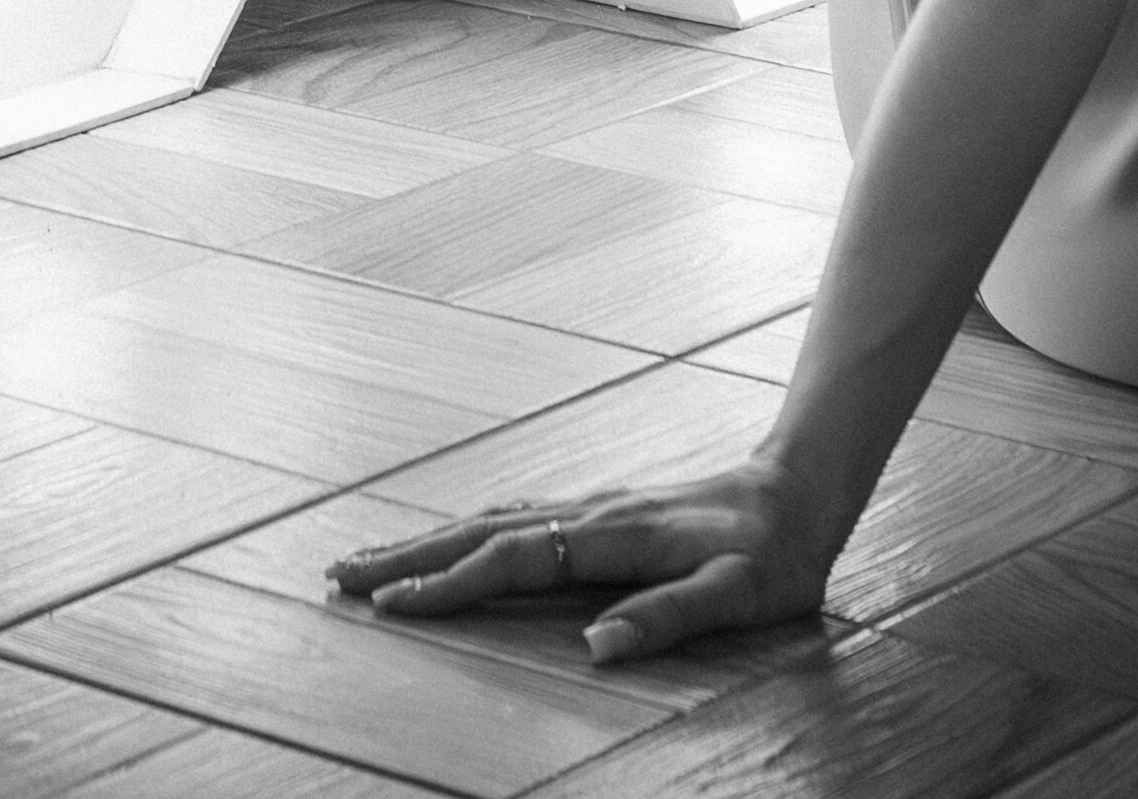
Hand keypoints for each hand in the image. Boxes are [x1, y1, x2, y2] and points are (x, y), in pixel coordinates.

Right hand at [328, 462, 843, 664]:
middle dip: (407, 555)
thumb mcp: (739, 595)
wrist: (799, 488)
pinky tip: (446, 538)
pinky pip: (511, 517)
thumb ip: (669, 618)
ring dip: (424, 538)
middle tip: (339, 576)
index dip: (452, 584)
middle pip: (479, 531)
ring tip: (369, 558)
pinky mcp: (596, 510)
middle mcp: (589, 513)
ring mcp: (589, 506)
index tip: (394, 605)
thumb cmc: (775, 552)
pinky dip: (462, 529)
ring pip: (487, 518)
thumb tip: (598, 649)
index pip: (515, 560)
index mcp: (614, 536)